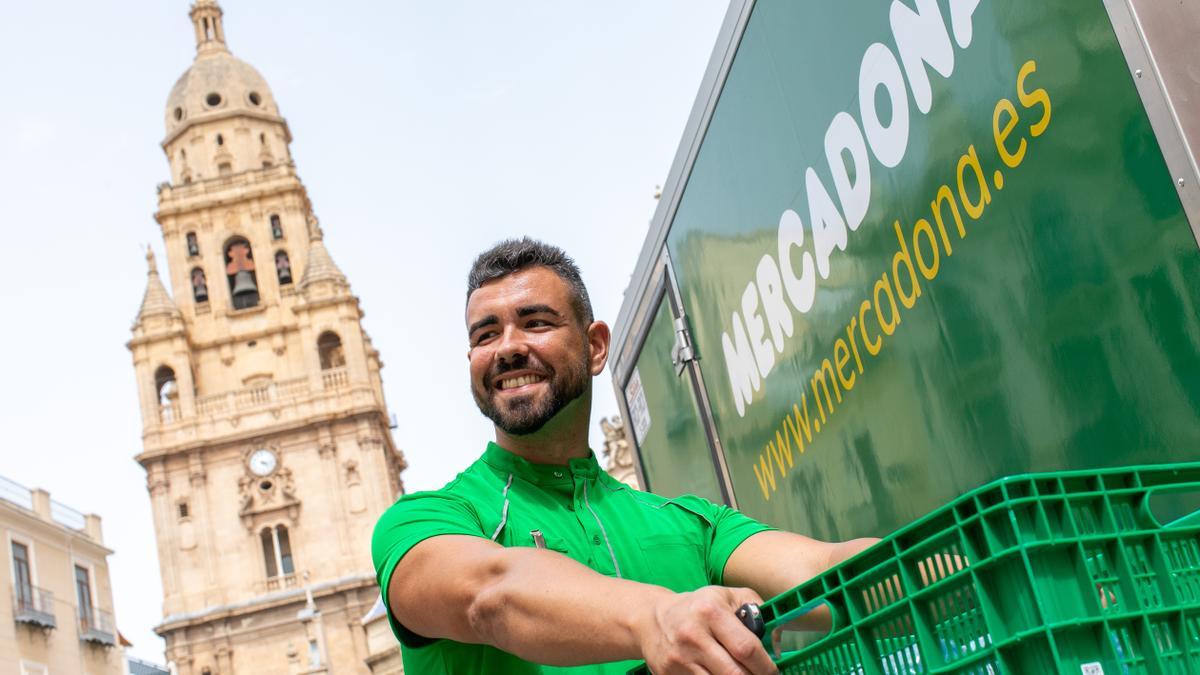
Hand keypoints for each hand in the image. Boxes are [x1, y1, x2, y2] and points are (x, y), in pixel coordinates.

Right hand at [638, 586, 777, 674]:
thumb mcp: (727, 596)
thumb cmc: (698, 607)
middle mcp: (693, 635)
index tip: (773, 672)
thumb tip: (775, 639)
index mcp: (710, 611)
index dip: (766, 666)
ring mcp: (679, 658)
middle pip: (734, 674)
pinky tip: (720, 674)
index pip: (746, 648)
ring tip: (741, 673)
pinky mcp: (669, 674)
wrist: (652, 618)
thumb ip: (756, 609)